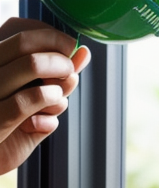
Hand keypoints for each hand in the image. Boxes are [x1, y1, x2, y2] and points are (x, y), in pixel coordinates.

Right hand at [0, 17, 90, 174]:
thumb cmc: (12, 126)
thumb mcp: (34, 97)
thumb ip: (56, 77)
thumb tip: (83, 53)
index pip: (18, 28)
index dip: (51, 36)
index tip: (70, 49)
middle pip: (26, 43)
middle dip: (60, 57)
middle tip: (71, 72)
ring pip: (30, 65)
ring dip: (59, 79)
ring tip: (59, 94)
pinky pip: (24, 101)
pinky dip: (48, 103)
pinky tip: (49, 115)